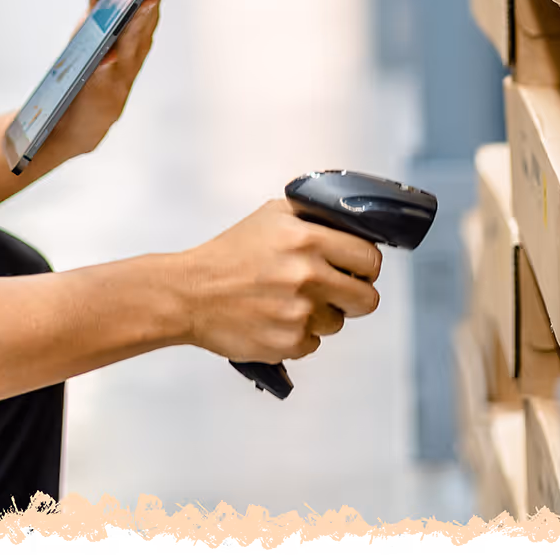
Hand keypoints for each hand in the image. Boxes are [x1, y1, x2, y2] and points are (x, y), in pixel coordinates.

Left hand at [33, 0, 184, 161]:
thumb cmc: (94, 57)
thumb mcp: (94, 17)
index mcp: (142, 17)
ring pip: (134, 38)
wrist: (78, 114)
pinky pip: (108, 73)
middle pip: (151, 8)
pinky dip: (109, 63)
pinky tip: (106, 57)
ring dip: (140, 19)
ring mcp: (126, 65)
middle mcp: (140, 39)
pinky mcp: (106, 90)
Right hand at [173, 199, 382, 364]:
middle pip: (367, 299)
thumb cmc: (230, 253)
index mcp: (307, 239)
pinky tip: (276, 319)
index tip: (355, 269)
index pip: (370, 258)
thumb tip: (354, 225)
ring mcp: (299, 313)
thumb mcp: (272, 215)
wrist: (190, 293)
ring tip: (290, 302)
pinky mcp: (288, 343)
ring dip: (322, 315)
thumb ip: (315, 217)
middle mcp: (307, 275)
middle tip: (335, 291)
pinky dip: (299, 335)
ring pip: (338, 323)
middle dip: (355, 295)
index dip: (366, 265)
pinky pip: (314, 343)